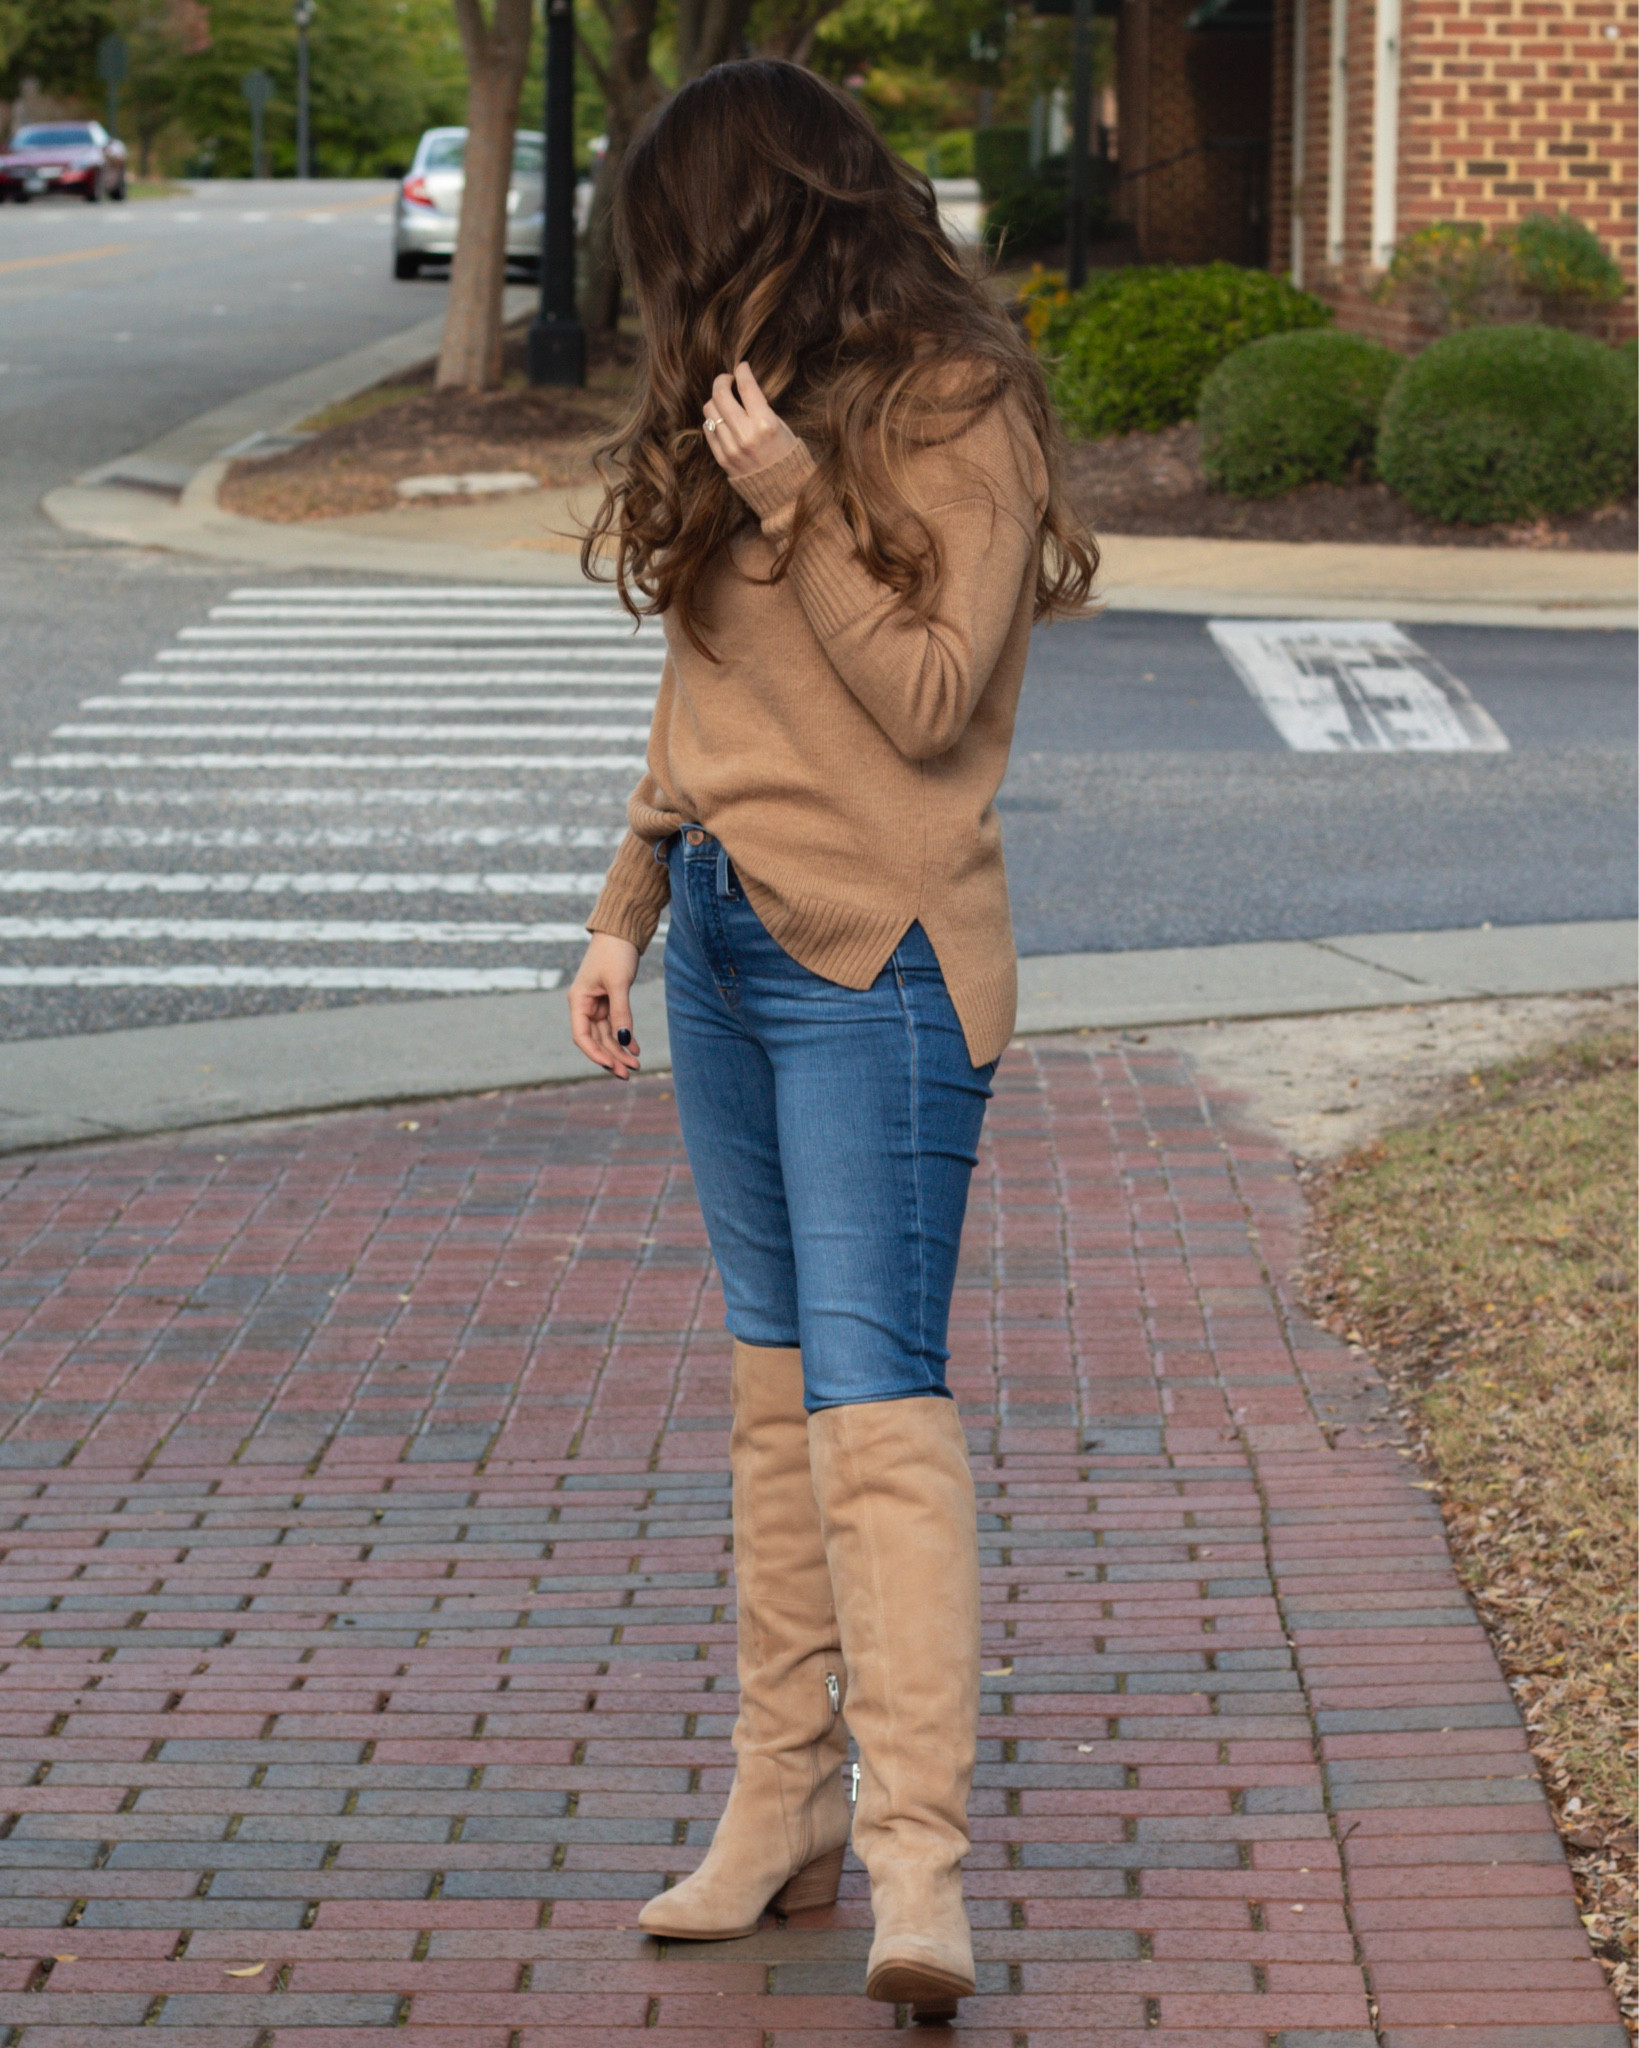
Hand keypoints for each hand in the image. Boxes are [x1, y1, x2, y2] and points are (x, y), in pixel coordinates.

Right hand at [567, 933, 641, 1080]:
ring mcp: (597, 1004)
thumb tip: (624, 1041)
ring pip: (607, 1035)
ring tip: (636, 1064)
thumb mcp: (618, 983)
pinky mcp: (610, 1000)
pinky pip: (616, 1024)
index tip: (611, 1065)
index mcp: (578, 1001)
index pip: (582, 1036)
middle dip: (612, 1056)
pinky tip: (636, 1048)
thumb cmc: (615, 952)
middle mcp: (585, 1005)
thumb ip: (621, 1013)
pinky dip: (625, 1036)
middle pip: (596, 1039)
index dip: (595, 1054)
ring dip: (620, 1049)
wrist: (622, 930)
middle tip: (630, 1072)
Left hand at [703, 361, 798, 479]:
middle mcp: (745, 435)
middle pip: (720, 395)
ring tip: (725, 402)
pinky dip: (713, 420)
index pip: (746, 386)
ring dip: (716, 400)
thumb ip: (759, 406)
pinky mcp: (722, 458)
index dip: (742, 370)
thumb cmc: (785, 453)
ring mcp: (731, 448)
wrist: (783, 490)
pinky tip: (722, 419)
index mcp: (765, 424)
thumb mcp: (780, 426)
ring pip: (710, 410)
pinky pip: (708, 429)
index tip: (741, 366)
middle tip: (727, 380)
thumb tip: (741, 386)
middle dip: (722, 381)